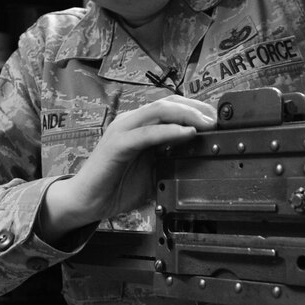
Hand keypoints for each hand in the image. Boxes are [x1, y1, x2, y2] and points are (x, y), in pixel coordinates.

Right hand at [40, 95, 216, 242]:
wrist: (86, 202)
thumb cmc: (118, 187)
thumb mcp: (154, 171)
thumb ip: (173, 159)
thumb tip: (202, 158)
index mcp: (140, 125)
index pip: (172, 106)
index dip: (196, 108)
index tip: (218, 119)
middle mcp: (131, 121)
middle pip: (168, 102)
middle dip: (196, 108)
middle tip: (217, 119)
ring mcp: (123, 130)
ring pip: (159, 111)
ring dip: (187, 114)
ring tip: (207, 123)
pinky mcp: (117, 144)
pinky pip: (147, 133)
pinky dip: (169, 132)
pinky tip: (186, 134)